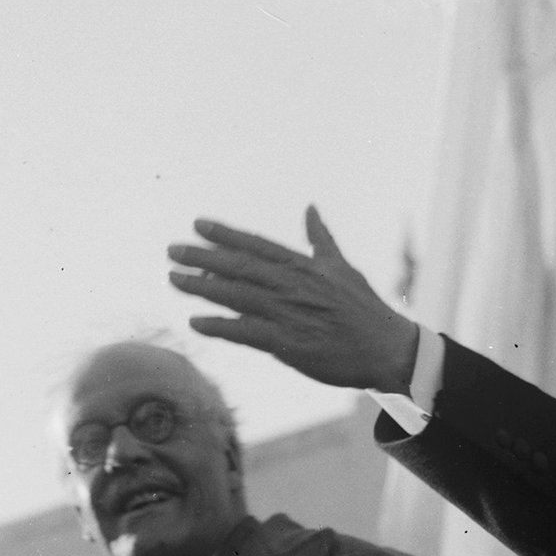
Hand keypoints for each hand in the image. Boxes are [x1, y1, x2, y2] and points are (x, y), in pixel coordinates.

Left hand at [168, 205, 418, 392]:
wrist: (384, 347)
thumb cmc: (364, 309)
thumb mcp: (342, 266)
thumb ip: (320, 239)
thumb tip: (310, 208)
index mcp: (302, 265)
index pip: (255, 244)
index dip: (225, 234)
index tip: (197, 224)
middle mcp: (291, 284)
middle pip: (238, 266)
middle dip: (202, 256)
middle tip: (172, 251)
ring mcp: (288, 313)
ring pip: (237, 295)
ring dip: (202, 287)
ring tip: (174, 279)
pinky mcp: (288, 343)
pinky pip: (245, 332)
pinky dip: (220, 326)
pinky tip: (195, 321)